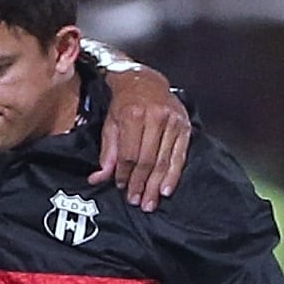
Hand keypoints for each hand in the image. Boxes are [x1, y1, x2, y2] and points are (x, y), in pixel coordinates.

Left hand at [90, 66, 190, 211]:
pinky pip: (180, 155)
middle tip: (137, 202)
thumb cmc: (124, 105)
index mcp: (133, 115)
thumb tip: (98, 178)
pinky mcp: (185, 126)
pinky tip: (167, 189)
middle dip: (141, 184)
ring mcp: (173, 121)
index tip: (121, 187)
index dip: (124, 174)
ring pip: (164, 160)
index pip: (129, 154)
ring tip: (150, 202)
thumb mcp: (110, 125)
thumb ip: (107, 153)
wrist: (145, 81)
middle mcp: (155, 117)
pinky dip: (173, 174)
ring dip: (156, 184)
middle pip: (147, 160)